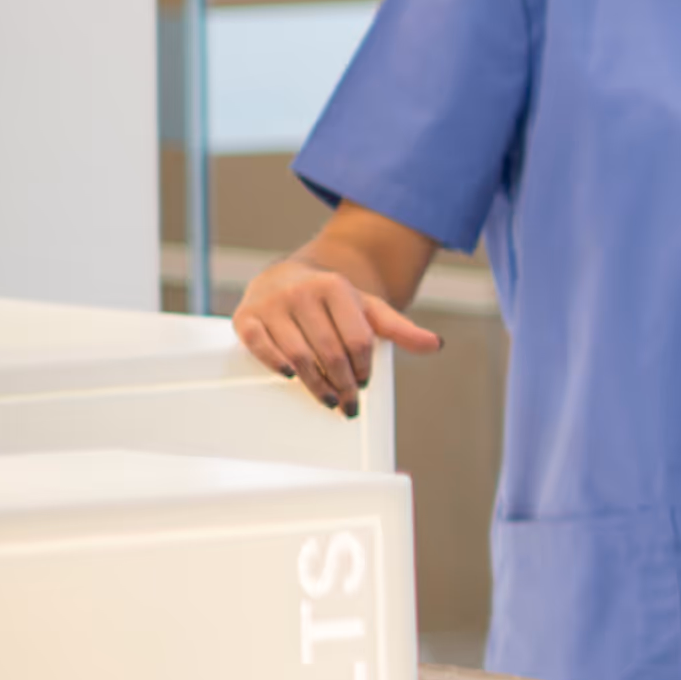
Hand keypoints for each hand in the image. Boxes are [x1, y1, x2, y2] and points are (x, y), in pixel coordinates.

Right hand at [232, 254, 441, 414]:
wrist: (284, 276)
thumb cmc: (330, 299)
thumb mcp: (367, 308)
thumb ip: (399, 328)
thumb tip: (435, 345)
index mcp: (335, 287)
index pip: (357, 338)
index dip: (364, 366)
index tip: (366, 383)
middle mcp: (302, 292)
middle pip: (330, 351)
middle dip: (343, 383)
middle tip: (350, 404)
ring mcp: (271, 304)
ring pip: (298, 354)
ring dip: (315, 383)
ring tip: (329, 398)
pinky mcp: (246, 317)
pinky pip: (261, 347)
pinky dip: (276, 364)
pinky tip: (290, 377)